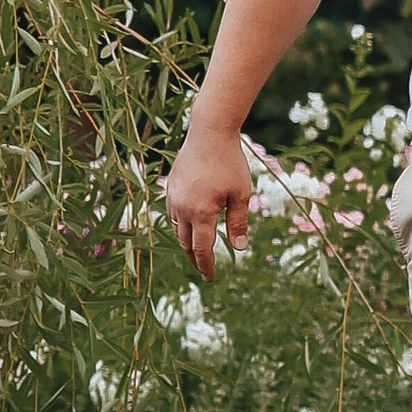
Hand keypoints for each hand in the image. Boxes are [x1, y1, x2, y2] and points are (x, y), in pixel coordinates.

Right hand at [165, 122, 254, 279]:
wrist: (209, 133)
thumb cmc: (230, 163)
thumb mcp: (241, 194)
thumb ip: (238, 223)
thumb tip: (239, 248)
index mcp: (200, 213)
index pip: (202, 249)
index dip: (206, 266)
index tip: (211, 278)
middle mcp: (182, 209)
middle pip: (185, 243)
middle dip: (195, 258)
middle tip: (204, 269)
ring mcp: (173, 198)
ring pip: (177, 229)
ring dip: (187, 241)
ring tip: (198, 249)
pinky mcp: (170, 187)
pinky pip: (172, 213)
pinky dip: (181, 224)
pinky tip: (190, 224)